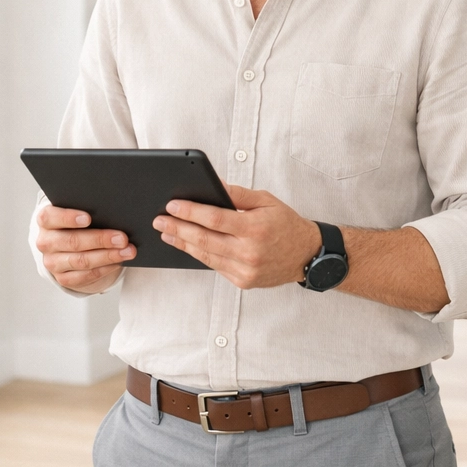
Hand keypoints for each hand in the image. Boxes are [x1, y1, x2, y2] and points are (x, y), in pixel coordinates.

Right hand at [35, 205, 134, 291]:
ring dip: (108, 256)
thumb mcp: (78, 212)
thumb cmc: (78, 223)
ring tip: (128, 251)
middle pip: (72, 241)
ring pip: (81, 261)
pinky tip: (118, 262)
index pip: (50, 217)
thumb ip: (89, 210)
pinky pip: (85, 275)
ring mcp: (52, 262)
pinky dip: (104, 268)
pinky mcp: (63, 278)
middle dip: (100, 239)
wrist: (69, 246)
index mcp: (46, 220)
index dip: (68, 217)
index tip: (88, 218)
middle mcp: (46, 242)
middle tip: (122, 238)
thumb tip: (114, 214)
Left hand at [154, 184, 321, 289]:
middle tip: (160, 220)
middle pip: (204, 239)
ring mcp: (245, 269)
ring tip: (167, 232)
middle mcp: (249, 251)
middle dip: (178, 227)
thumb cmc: (286, 224)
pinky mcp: (243, 281)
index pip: (215, 219)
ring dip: (182, 243)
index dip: (190, 212)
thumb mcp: (266, 201)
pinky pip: (215, 266)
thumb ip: (238, 194)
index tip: (172, 205)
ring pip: (205, 255)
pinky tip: (187, 245)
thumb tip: (214, 185)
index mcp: (256, 228)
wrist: (306, 255)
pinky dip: (199, 255)